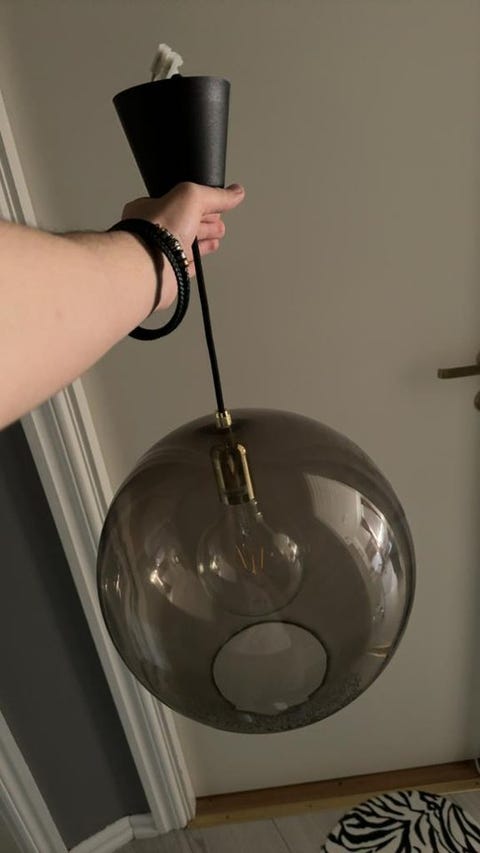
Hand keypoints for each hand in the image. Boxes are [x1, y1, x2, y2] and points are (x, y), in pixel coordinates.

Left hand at [122, 181, 244, 307]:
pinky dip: (194, 262)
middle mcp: (153, 230)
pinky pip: (183, 266)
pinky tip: (199, 261)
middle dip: (205, 222)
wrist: (150, 266)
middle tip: (219, 223)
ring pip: (185, 245)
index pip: (182, 201)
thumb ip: (215, 195)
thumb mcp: (191, 196)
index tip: (218, 205)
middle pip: (185, 223)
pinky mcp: (168, 273)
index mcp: (151, 207)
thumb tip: (235, 192)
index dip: (202, 201)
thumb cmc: (158, 229)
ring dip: (202, 241)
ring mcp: (160, 252)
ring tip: (216, 239)